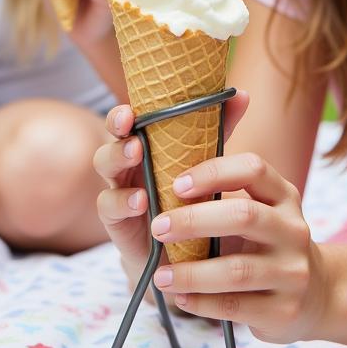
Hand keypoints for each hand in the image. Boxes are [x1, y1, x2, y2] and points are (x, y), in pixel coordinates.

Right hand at [93, 90, 249, 287]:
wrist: (181, 253)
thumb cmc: (189, 200)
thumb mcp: (205, 163)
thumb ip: (219, 130)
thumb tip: (241, 94)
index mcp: (143, 145)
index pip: (127, 121)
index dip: (124, 113)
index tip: (132, 109)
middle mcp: (126, 163)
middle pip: (112, 136)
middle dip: (117, 128)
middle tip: (132, 126)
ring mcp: (118, 188)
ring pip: (105, 165)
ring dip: (117, 156)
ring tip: (136, 153)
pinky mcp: (116, 219)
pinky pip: (109, 205)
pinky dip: (124, 200)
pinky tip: (140, 200)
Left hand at [147, 151, 326, 344]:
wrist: (317, 296)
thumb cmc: (268, 245)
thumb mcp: (260, 212)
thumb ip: (223, 199)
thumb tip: (162, 190)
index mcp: (284, 197)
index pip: (253, 169)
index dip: (213, 172)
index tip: (176, 185)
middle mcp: (293, 230)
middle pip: (243, 215)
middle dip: (193, 221)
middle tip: (158, 228)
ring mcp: (293, 272)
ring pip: (237, 270)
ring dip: (191, 272)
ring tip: (160, 275)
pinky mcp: (284, 310)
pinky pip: (235, 306)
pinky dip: (201, 302)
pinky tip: (180, 297)